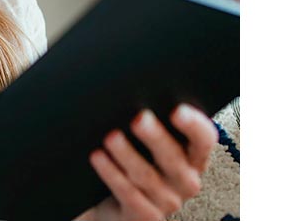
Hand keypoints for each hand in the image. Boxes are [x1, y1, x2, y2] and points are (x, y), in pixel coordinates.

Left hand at [80, 104, 217, 220]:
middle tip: (139, 118)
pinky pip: (128, 193)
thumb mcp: (150, 149)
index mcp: (194, 159)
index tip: (178, 110)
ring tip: (111, 137)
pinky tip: (98, 157)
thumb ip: (152, 126)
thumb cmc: (138, 168)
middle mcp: (186, 182)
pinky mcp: (145, 216)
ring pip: (146, 176)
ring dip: (127, 154)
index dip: (194, 126)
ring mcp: (167, 202)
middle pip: (173, 158)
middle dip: (156, 137)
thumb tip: (135, 95)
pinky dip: (112, 174)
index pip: (204, 140)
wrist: (119, 208)